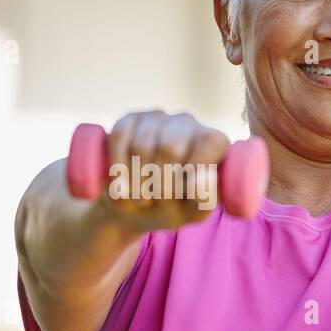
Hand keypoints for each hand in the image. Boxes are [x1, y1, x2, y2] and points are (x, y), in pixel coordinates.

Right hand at [94, 109, 230, 232]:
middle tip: (157, 202)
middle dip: (160, 184)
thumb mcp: (189, 212)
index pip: (209, 143)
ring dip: (136, 182)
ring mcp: (156, 118)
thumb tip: (205, 177)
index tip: (182, 194)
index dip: (193, 171)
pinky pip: (120, 138)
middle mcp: (187, 122)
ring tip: (140, 197)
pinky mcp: (128, 120)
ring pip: (142, 146)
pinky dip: (118, 168)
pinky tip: (121, 183)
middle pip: (171, 147)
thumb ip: (204, 199)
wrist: (130, 208)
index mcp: (212, 140)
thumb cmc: (169, 208)